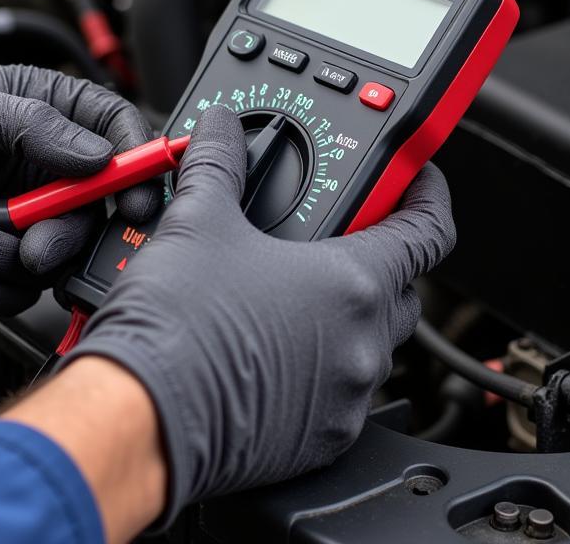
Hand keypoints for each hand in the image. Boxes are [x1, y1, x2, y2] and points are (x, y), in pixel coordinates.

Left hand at [0, 65, 159, 313]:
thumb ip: (34, 126)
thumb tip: (97, 155)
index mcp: (47, 118)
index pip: (116, 133)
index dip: (137, 164)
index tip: (138, 193)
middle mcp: (44, 172)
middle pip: (98, 212)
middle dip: (65, 234)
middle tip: (34, 242)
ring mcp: (22, 221)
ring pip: (54, 259)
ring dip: (0, 255)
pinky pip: (12, 291)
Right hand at [67, 105, 454, 524]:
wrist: (141, 415)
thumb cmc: (176, 327)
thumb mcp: (197, 220)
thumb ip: (219, 162)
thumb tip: (222, 129)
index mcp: (350, 284)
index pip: (428, 232)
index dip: (427, 195)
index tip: (417, 181)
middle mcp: (362, 345)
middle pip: (402, 289)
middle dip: (378, 258)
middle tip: (331, 238)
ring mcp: (345, 399)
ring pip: (371, 344)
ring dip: (345, 314)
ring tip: (288, 293)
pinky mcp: (320, 440)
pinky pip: (341, 393)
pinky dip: (320, 365)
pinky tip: (271, 347)